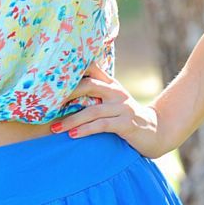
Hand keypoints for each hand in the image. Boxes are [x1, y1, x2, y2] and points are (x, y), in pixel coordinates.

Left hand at [52, 61, 167, 158]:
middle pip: (89, 85)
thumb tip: (64, 97)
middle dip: (67, 94)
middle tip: (47, 103)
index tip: (52, 74)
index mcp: (111, 84)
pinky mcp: (126, 123)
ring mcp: (122, 107)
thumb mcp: (112, 103)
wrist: (156, 132)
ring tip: (55, 128)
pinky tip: (73, 135)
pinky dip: (86, 130)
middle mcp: (116, 92)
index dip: (73, 69)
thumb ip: (95, 96)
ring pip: (92, 110)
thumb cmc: (126, 118)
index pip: (91, 69)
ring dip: (71, 120)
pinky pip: (102, 125)